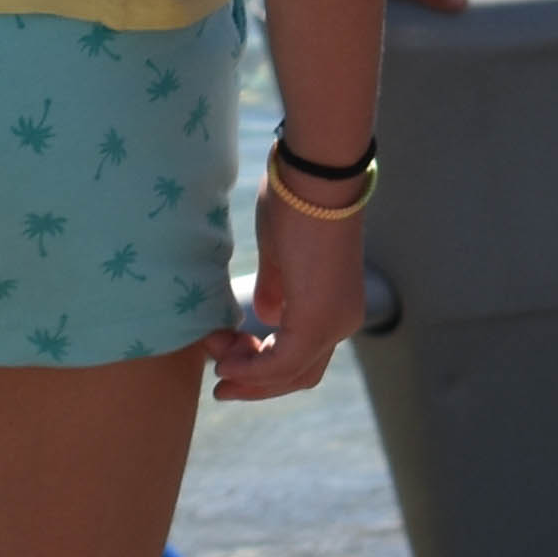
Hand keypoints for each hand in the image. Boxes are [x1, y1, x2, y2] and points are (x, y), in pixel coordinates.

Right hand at [210, 182, 362, 402]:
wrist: (316, 175)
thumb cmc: (297, 201)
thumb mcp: (280, 252)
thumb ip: (276, 288)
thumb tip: (268, 315)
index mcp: (336, 304)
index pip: (302, 357)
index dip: (262, 366)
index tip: (224, 355)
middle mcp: (342, 321)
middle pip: (298, 375)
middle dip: (254, 380)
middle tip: (216, 374)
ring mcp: (334, 323)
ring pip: (289, 374)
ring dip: (247, 372)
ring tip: (215, 352)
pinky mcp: (318, 320)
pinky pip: (282, 363)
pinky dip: (252, 369)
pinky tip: (226, 361)